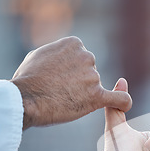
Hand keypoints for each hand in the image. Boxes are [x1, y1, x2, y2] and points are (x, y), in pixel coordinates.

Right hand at [11, 36, 131, 129]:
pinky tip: (124, 106)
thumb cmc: (27, 80)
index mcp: (75, 44)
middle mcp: (87, 57)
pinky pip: (120, 99)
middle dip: (78, 83)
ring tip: (63, 100)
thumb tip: (64, 58)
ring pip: (95, 87)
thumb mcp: (39, 55)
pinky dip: (123, 103)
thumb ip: (58, 53)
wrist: (25, 100)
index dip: (72, 71)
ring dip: (84, 95)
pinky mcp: (96, 96)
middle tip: (59, 91)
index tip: (60, 79)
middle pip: (90, 72)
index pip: (82, 58)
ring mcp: (93, 76)